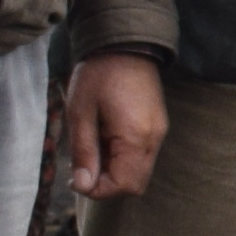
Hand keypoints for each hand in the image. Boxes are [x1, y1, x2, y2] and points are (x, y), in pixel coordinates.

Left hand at [53, 48, 165, 202]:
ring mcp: (159, 133)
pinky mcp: (157, 127)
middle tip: (83, 165)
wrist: (125, 45)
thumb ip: (83, 152)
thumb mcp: (80, 114)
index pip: (124, 185)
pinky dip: (122, 159)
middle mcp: (154, 139)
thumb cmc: (98, 76)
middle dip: (107, 183)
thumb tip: (83, 185)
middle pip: (135, 184)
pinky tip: (106, 139)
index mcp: (136, 137)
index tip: (76, 178)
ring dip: (114, 171)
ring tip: (93, 148)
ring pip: (139, 172)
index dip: (98, 189)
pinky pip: (142, 157)